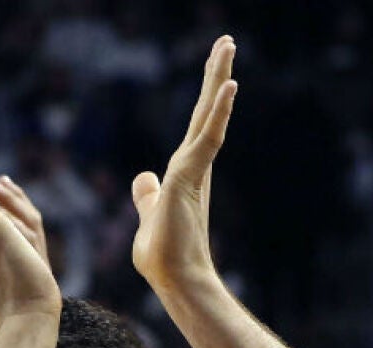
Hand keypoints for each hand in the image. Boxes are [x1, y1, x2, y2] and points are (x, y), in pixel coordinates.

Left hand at [131, 36, 237, 291]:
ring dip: (219, 80)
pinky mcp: (191, 177)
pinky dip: (219, 112)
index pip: (198, 125)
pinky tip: (229, 87)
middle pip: (207, 111)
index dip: (208, 96)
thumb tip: (143, 178)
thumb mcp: (150, 215)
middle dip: (217, 75)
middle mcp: (196, 166)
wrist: (176, 281)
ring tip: (228, 47)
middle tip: (228, 41)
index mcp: (186, 172)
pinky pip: (208, 138)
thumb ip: (147, 195)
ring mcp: (195, 170)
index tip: (218, 71)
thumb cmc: (165, 257)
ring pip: (209, 115)